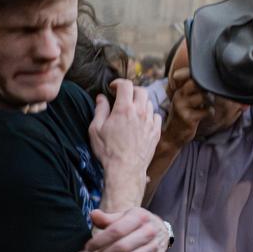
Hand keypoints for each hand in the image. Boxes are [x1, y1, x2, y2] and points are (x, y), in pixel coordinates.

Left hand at [86, 208, 168, 251]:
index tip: (88, 248)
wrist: (157, 230)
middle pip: (122, 247)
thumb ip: (106, 218)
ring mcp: (155, 246)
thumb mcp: (121, 217)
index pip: (116, 231)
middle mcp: (150, 230)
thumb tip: (93, 215)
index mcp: (140, 216)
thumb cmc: (133, 224)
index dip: (99, 241)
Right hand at [89, 80, 161, 205]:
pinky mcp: (156, 132)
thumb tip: (101, 98)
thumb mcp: (96, 129)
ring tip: (131, 110)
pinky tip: (142, 120)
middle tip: (123, 97)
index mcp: (124, 109)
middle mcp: (140, 112)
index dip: (118, 83)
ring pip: (149, 103)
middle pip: (141, 90)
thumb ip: (100, 110)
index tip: (113, 88)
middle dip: (131, 90)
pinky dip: (149, 114)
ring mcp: (150, 122)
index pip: (126, 85)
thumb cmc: (108, 150)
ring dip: (140, 102)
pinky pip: (156, 116)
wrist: (125, 168)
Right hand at [161, 68, 209, 146]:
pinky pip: (207, 111)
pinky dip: (210, 112)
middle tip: (210, 95)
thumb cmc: (183, 117)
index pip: (189, 76)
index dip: (202, 75)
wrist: (172, 136)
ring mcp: (183, 107)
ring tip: (208, 105)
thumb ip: (195, 92)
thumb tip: (213, 82)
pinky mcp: (188, 118)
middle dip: (209, 87)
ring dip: (211, 101)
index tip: (210, 80)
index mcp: (179, 91)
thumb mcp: (185, 102)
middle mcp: (179, 96)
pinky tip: (207, 115)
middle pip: (198, 83)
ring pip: (204, 96)